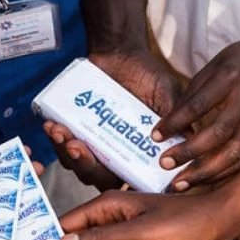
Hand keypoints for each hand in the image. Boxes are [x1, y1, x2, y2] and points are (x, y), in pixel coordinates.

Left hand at [44, 49, 180, 190]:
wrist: (121, 52)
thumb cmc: (149, 76)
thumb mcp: (168, 94)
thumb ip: (176, 117)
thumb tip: (187, 140)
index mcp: (140, 155)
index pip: (132, 182)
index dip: (123, 187)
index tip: (115, 175)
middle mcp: (117, 155)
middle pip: (99, 178)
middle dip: (85, 165)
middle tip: (77, 148)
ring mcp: (94, 145)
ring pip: (76, 164)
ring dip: (66, 154)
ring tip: (61, 134)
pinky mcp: (75, 131)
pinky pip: (61, 144)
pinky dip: (55, 139)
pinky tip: (52, 126)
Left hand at [154, 28, 239, 189]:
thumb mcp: (214, 66)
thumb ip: (193, 93)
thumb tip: (168, 123)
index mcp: (231, 77)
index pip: (199, 105)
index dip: (176, 123)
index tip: (156, 137)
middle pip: (218, 133)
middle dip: (189, 152)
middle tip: (164, 164)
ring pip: (234, 153)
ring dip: (206, 172)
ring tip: (180, 183)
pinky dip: (224, 173)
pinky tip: (204, 181)